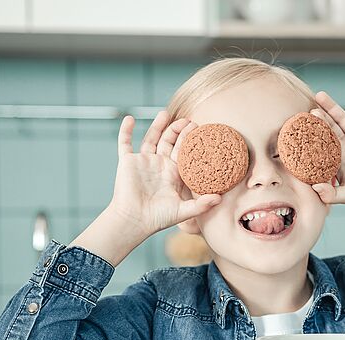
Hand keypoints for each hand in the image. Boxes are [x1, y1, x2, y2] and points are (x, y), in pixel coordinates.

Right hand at [107, 111, 220, 236]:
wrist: (134, 221)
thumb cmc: (158, 218)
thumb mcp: (183, 211)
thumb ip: (201, 205)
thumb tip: (220, 199)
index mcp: (173, 173)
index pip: (183, 152)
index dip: (190, 140)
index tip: (198, 129)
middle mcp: (159, 165)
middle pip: (169, 142)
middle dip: (177, 130)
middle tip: (187, 120)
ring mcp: (143, 162)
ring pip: (151, 138)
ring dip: (157, 126)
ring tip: (165, 113)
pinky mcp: (128, 162)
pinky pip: (125, 143)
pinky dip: (125, 131)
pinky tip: (130, 119)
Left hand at [310, 83, 344, 209]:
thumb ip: (332, 194)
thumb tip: (315, 188)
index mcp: (337, 160)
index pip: (319, 146)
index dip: (309, 138)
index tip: (297, 130)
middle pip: (328, 129)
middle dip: (317, 119)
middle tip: (305, 109)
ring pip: (344, 118)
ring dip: (333, 106)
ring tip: (320, 95)